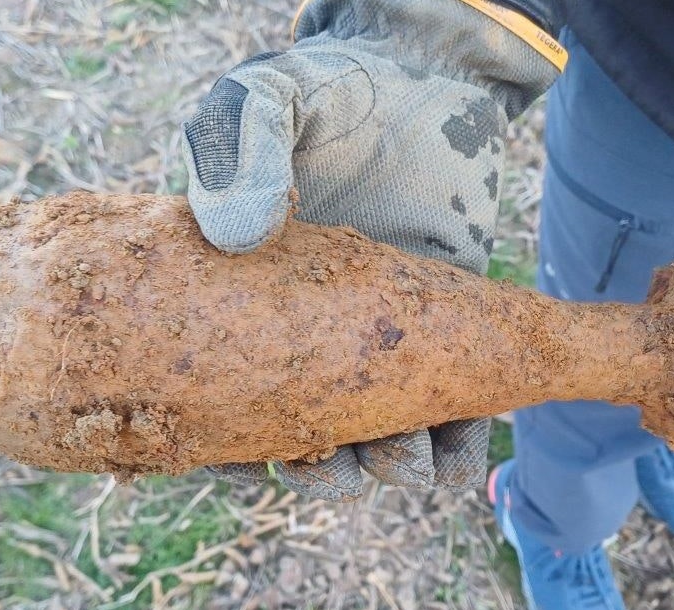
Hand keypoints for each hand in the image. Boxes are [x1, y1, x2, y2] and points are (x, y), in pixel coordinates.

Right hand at [181, 0, 562, 500]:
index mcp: (243, 310)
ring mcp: (377, 348)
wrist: (419, 77)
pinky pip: (451, 420)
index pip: (219, 399)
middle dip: (315, 467)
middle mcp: (306, 344)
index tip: (239, 454)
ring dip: (385, 466)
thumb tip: (237, 233)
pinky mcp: (445, 340)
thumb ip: (236, 152)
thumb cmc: (324, 93)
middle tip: (326, 458)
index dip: (224, 444)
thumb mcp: (261, 104)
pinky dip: (454, 446)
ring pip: (377, 445)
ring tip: (398, 458)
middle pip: (301, 441)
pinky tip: (453, 440)